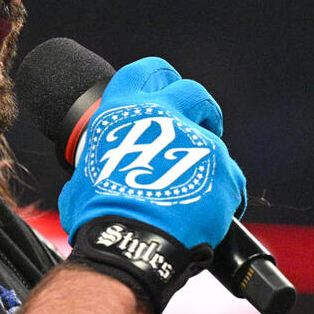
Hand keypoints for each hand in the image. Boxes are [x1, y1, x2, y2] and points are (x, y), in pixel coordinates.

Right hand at [59, 57, 245, 313]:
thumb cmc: (99, 216)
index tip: (166, 91)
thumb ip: (96, 167)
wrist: (130, 241)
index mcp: (123, 112)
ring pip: (214, 137)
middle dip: (198, 108)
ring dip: (209, 155)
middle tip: (199, 126)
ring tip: (202, 185)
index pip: (146, 72)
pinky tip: (212, 215)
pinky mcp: (222, 167)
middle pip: (192, 92)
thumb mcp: (82, 180)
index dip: (160, 78)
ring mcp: (195, 138)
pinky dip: (224, 193)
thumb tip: (94, 177)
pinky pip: (231, 177)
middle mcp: (161, 115)